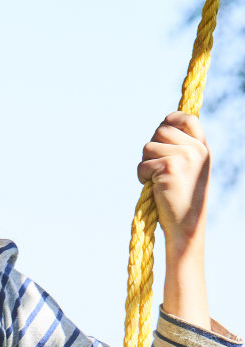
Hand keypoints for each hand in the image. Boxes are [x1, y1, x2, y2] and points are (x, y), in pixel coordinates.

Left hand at [138, 112, 209, 328]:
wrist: (186, 227)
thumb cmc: (184, 202)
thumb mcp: (191, 170)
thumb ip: (182, 149)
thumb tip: (163, 129)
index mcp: (203, 148)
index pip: (187, 118)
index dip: (171, 120)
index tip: (163, 126)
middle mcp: (196, 150)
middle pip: (161, 130)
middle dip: (152, 148)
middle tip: (155, 168)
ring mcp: (183, 157)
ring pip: (148, 146)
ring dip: (145, 164)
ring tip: (155, 181)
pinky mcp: (167, 168)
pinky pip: (143, 164)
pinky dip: (142, 176)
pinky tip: (151, 188)